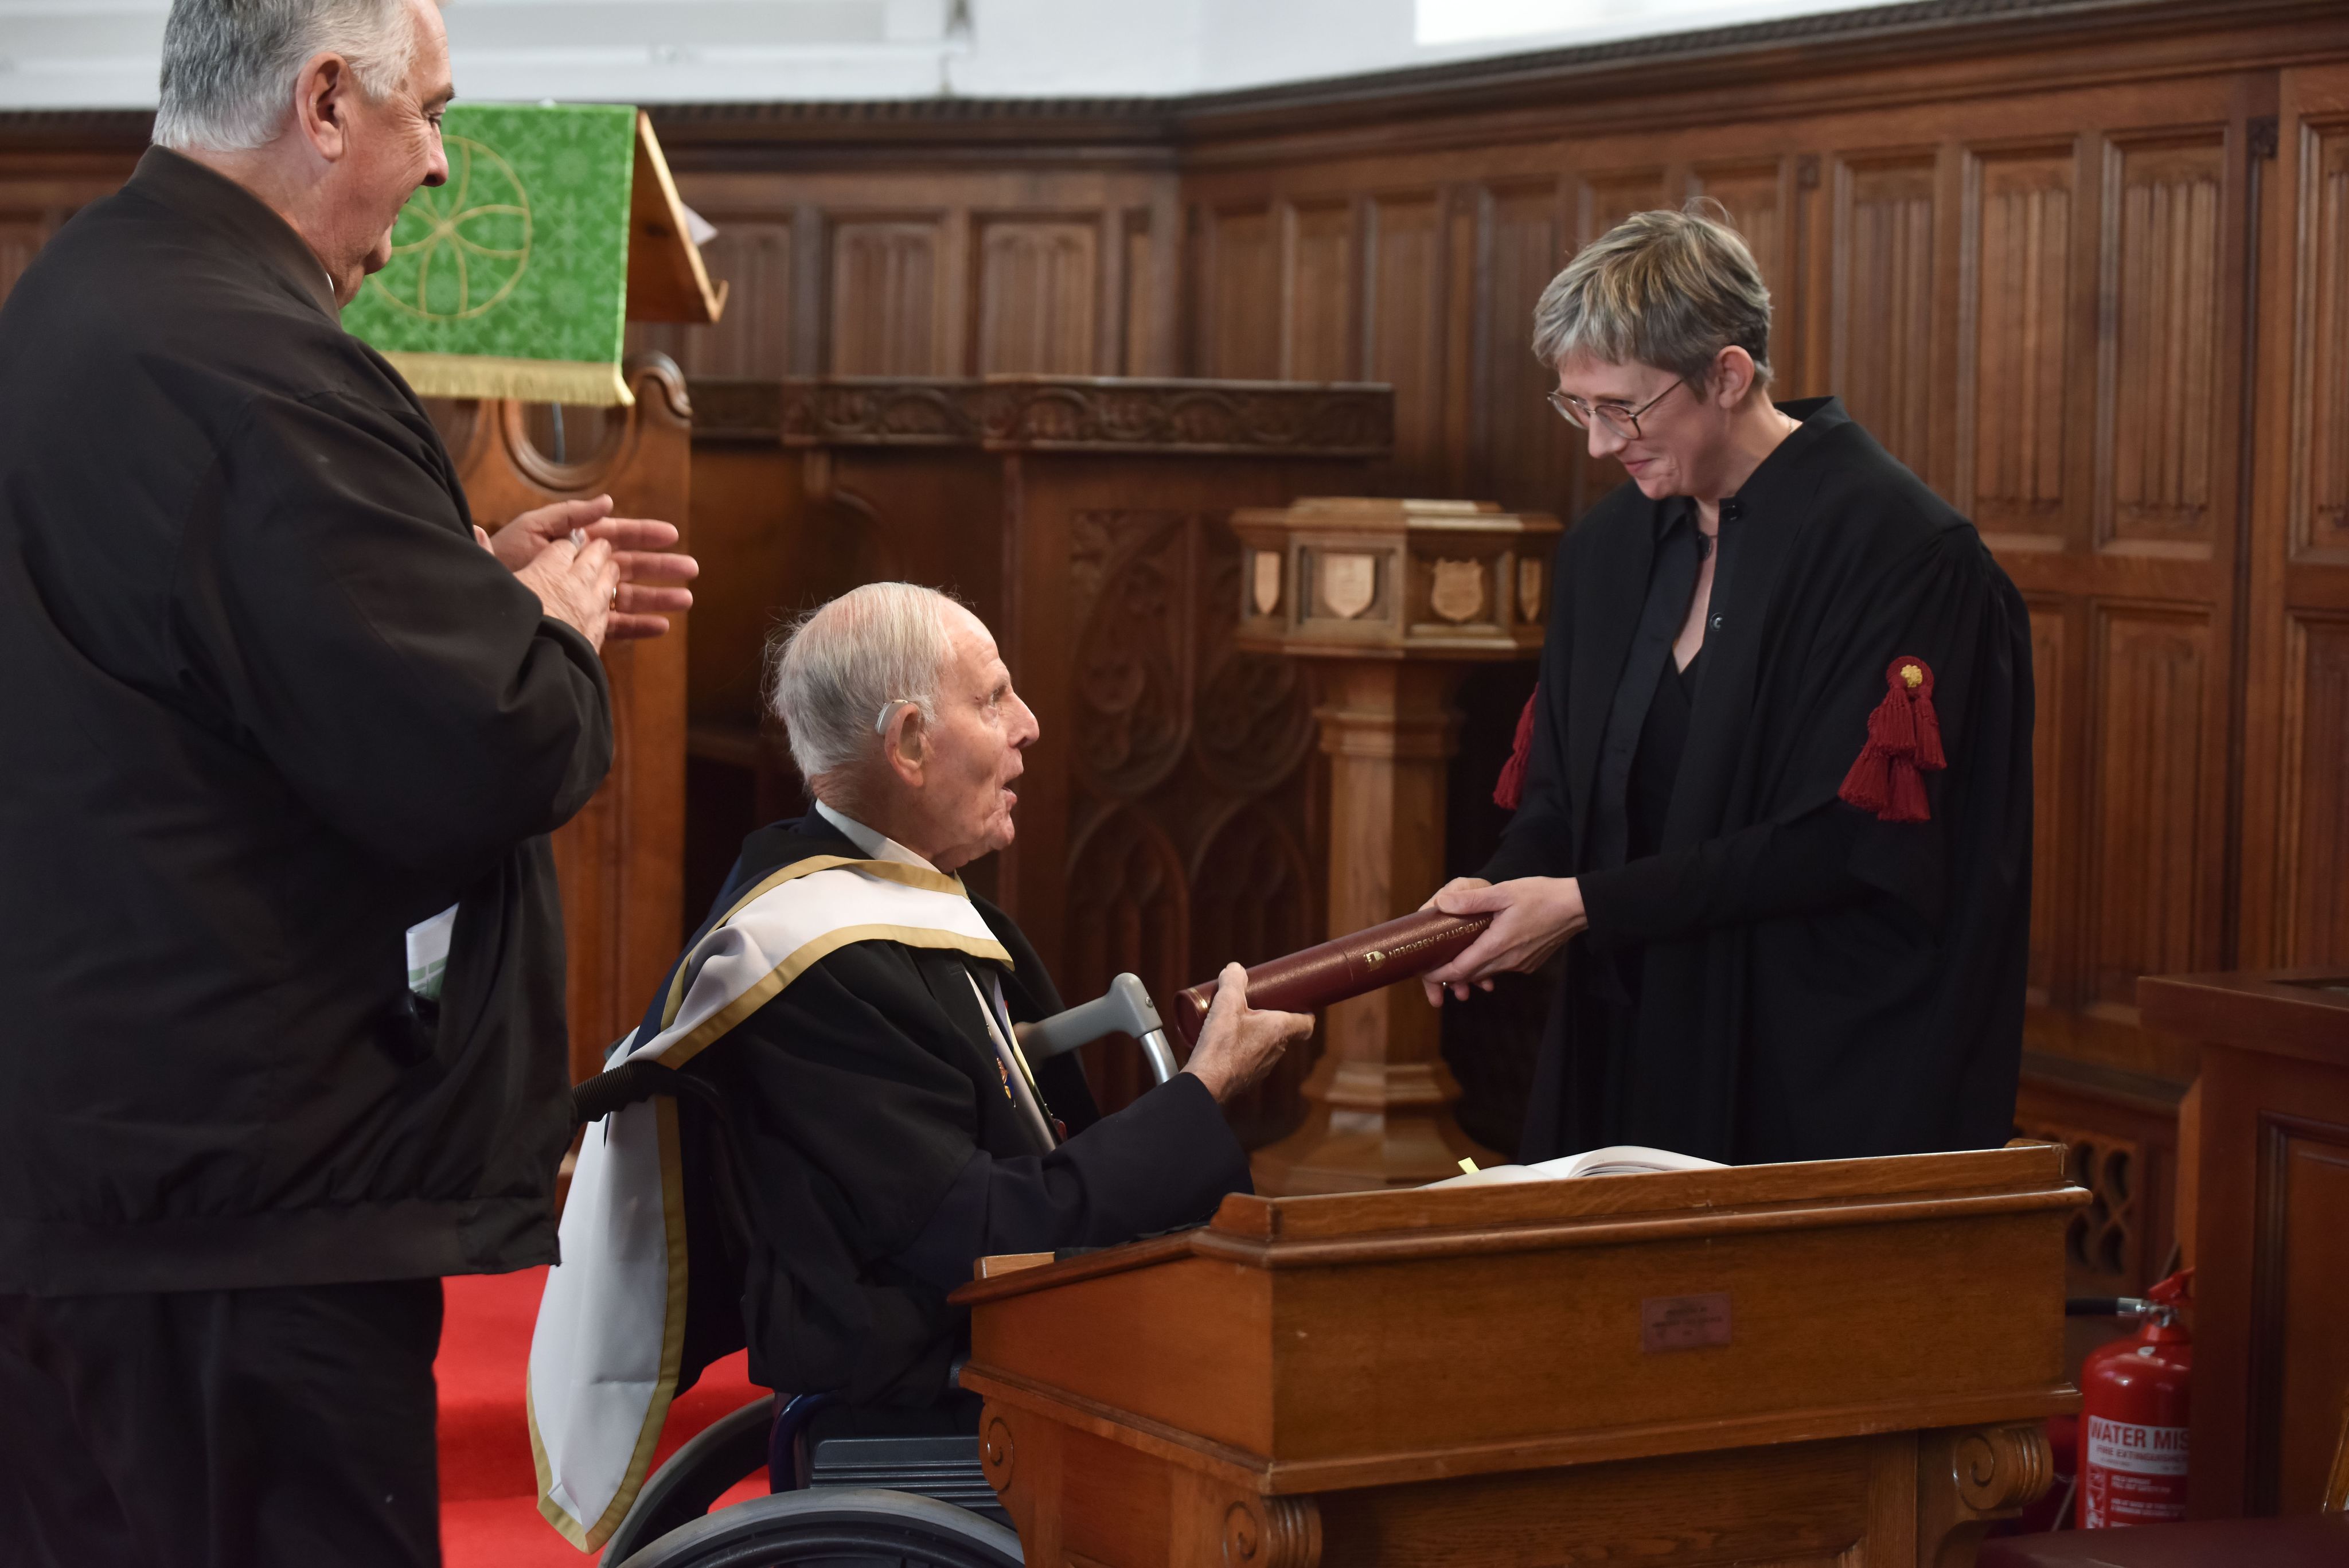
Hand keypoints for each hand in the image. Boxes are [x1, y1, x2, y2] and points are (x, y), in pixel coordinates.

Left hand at [490, 495, 697, 639]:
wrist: (483, 598)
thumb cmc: (502, 559)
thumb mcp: (532, 528)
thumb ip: (569, 515)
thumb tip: (608, 502)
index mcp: (578, 543)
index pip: (618, 536)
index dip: (646, 535)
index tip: (671, 535)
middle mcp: (586, 570)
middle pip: (632, 567)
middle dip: (663, 567)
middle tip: (692, 569)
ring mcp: (586, 598)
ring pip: (630, 597)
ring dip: (659, 598)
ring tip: (686, 600)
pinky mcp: (582, 623)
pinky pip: (616, 625)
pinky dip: (639, 627)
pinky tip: (662, 627)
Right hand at [1182, 963, 1313, 1103]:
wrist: (1206, 1082)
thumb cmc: (1221, 1044)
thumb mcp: (1226, 1004)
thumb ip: (1232, 982)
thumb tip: (1235, 968)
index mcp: (1279, 1029)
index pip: (1306, 1023)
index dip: (1305, 1013)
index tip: (1297, 1005)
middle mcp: (1277, 1050)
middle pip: (1284, 1031)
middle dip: (1273, 1018)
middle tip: (1257, 1006)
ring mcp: (1264, 1067)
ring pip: (1268, 1046)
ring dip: (1258, 1034)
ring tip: (1237, 1023)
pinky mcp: (1249, 1078)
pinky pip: (1253, 1059)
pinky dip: (1246, 1049)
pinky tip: (1227, 1044)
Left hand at [1419, 877, 1586, 1004]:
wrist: (1577, 907)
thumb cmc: (1542, 896)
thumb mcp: (1504, 892)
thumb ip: (1471, 900)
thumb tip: (1442, 902)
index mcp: (1498, 945)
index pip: (1460, 970)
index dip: (1438, 974)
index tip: (1423, 969)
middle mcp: (1508, 961)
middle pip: (1470, 976)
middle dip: (1448, 975)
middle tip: (1430, 965)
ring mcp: (1519, 965)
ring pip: (1485, 973)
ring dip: (1467, 970)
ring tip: (1450, 959)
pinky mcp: (1528, 964)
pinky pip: (1500, 968)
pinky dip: (1485, 964)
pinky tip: (1481, 950)